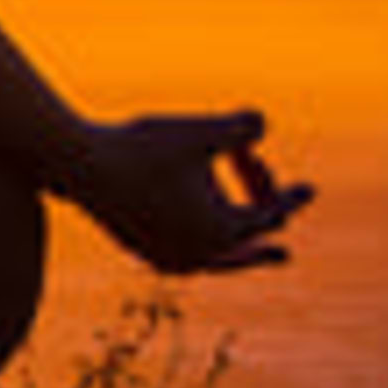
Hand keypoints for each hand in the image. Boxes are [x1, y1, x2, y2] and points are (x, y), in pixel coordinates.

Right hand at [59, 110, 313, 274]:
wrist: (78, 165)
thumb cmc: (142, 145)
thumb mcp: (200, 128)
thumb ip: (243, 125)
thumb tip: (261, 125)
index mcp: (223, 229)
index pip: (270, 214)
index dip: (291, 197)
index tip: (310, 190)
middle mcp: (199, 253)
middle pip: (245, 253)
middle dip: (263, 241)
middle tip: (284, 256)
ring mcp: (166, 256)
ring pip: (211, 262)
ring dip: (230, 252)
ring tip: (236, 255)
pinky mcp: (139, 250)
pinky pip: (180, 257)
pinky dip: (196, 248)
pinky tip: (191, 242)